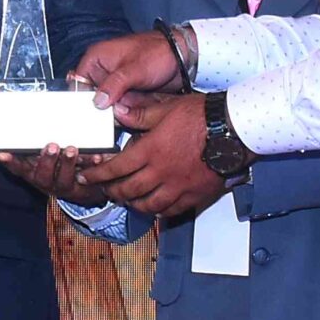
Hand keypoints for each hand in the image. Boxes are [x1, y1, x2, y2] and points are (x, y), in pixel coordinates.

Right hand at [0, 143, 101, 203]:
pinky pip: (87, 177)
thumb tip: (38, 108)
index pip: (19, 168)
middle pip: (41, 175)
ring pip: (63, 179)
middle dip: (46, 161)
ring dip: (67, 164)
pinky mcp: (81, 188)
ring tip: (72, 149)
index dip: (11, 162)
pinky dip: (91, 165)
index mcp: (34, 171)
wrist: (82, 186)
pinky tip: (97, 157)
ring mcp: (63, 186)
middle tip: (51, 146)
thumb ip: (40, 136)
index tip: (2, 153)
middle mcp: (46, 181)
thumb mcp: (45, 152)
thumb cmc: (57, 163)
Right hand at [74, 29, 189, 109]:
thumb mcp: (134, 69)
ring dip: (116, 110)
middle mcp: (103, 72)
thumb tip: (97, 102)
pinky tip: (134, 110)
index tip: (88, 113)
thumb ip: (114, 85)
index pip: (78, 82)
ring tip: (129, 107)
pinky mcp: (126, 93)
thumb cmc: (158, 53)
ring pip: (107, 105)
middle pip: (91, 97)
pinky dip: (125, 111)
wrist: (181, 58)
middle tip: (112, 114)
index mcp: (97, 58)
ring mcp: (115, 84)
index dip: (81, 98)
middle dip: (102, 107)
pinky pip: (120, 107)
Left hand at [79, 93, 224, 220]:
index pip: (116, 168)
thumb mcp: (166, 109)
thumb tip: (117, 112)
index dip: (97, 175)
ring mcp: (178, 187)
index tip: (86, 177)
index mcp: (150, 150)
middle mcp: (161, 172)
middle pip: (128, 190)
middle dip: (111, 191)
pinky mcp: (194, 195)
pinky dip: (158, 210)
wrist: (233, 131)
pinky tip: (154, 206)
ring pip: (148, 205)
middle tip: (104, 190)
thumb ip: (140, 114)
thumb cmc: (201, 117)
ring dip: (133, 204)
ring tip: (127, 199)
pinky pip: (171, 210)